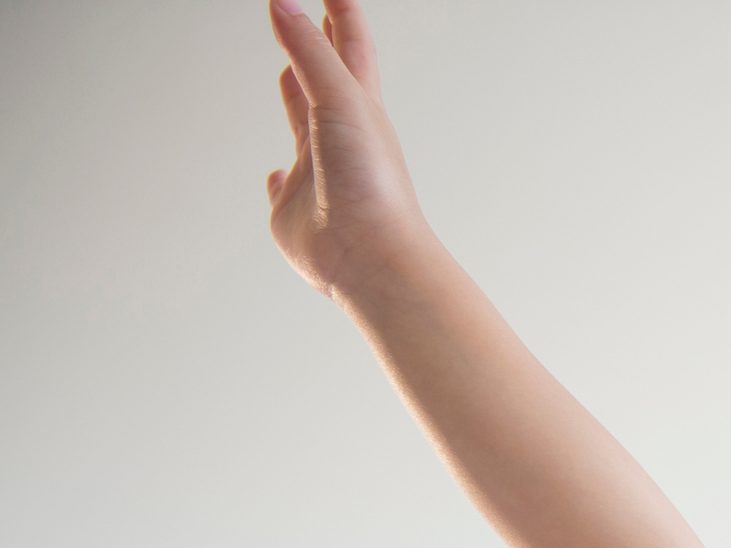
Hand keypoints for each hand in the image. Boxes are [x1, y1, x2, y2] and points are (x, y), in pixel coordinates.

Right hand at [265, 0, 435, 301]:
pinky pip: (282, 190)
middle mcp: (339, 138)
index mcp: (359, 109)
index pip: (350, 45)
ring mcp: (317, 175)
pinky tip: (276, 177)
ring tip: (285, 76)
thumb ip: (311, 53)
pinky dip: (276, 179)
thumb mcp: (341, 103)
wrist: (372, 259)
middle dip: (315, 46)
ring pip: (302, 126)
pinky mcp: (294, 212)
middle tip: (305, 19)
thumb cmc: (371, 184)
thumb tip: (285, 4)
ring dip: (294, 100)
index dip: (341, 11)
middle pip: (324, 80)